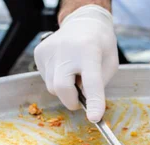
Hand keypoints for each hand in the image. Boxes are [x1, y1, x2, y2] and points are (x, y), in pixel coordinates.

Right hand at [34, 5, 118, 122]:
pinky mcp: (39, 53)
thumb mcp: (110, 64)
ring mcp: (49, 51)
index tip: (94, 118)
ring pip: (52, 87)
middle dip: (71, 101)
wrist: (83, 21)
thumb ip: (99, 84)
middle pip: (62, 88)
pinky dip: (57, 80)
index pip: (91, 81)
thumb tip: (85, 102)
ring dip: (65, 89)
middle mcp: (66, 50)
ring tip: (74, 74)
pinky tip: (65, 68)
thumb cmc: (101, 45)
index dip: (94, 102)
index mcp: (90, 51)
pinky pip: (46, 79)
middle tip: (80, 99)